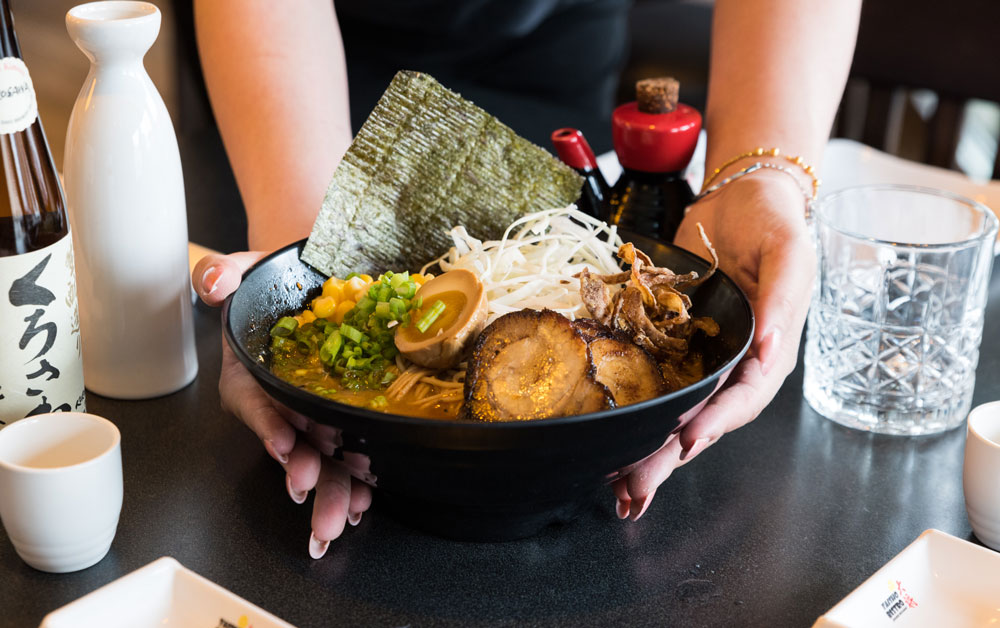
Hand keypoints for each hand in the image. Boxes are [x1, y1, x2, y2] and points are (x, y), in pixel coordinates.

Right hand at [193, 252, 372, 557]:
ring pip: (317, 457)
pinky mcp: (336, 420)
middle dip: (301, 471)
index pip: (252, 400)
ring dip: (330, 487)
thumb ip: (222, 273)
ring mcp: (308, 415)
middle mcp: (276, 401)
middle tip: (313, 493)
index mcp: (248, 373)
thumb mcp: (245, 270)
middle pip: (286, 442)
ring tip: (346, 512)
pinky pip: (343, 454)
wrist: (310, 287)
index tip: (283, 442)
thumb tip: (212, 283)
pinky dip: (355, 478)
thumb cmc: (273, 287)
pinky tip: (366, 498)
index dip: (265, 421)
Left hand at [612, 170, 814, 519]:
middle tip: (635, 492)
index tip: (684, 442)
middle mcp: (734, 366)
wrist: (740, 197)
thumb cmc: (774, 224)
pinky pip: (651, 385)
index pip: (742, 398)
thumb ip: (782, 300)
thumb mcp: (789, 253)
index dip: (713, 423)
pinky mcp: (672, 346)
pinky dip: (631, 416)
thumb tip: (768, 349)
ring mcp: (701, 360)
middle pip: (702, 421)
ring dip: (646, 451)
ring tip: (618, 488)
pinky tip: (608, 443)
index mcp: (768, 353)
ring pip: (673, 414)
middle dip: (668, 458)